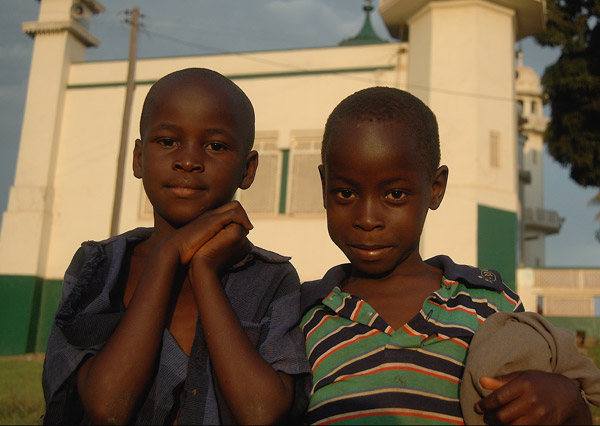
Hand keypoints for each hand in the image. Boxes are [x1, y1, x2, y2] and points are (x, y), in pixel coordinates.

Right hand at [166, 201, 252, 264]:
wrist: (174, 251)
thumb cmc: (185, 252)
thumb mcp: (200, 245)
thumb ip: (209, 243)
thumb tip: (219, 249)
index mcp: (207, 219)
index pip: (227, 210)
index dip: (238, 218)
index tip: (243, 230)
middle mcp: (210, 215)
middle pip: (233, 205)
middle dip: (243, 215)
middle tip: (248, 228)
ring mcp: (211, 216)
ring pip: (235, 206)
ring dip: (244, 216)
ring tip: (248, 229)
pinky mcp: (213, 220)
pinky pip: (234, 213)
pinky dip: (243, 219)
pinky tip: (246, 229)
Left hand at [476, 370, 591, 424]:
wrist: (566, 395)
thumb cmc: (538, 382)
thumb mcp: (521, 376)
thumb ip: (501, 380)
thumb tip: (481, 380)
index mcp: (525, 384)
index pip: (499, 398)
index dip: (485, 404)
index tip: (478, 407)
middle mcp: (532, 400)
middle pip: (504, 415)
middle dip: (491, 417)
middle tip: (486, 416)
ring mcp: (540, 415)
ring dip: (500, 425)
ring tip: (496, 421)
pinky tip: (509, 424)